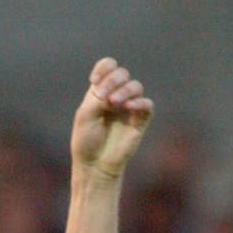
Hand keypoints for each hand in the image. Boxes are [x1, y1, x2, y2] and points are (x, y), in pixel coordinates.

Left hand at [73, 57, 153, 178]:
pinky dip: (138, 102)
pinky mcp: (140, 119)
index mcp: (99, 93)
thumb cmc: (86, 142)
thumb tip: (114, 89)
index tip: (94, 80)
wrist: (94, 165)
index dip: (105, 68)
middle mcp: (115, 96)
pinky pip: (146, 104)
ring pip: (135, 86)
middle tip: (103, 97)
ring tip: (114, 103)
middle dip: (112, 80)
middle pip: (121, 74)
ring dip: (124, 91)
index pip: (108, 67)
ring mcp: (129, 107)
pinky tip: (128, 107)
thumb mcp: (86, 116)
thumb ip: (98, 98)